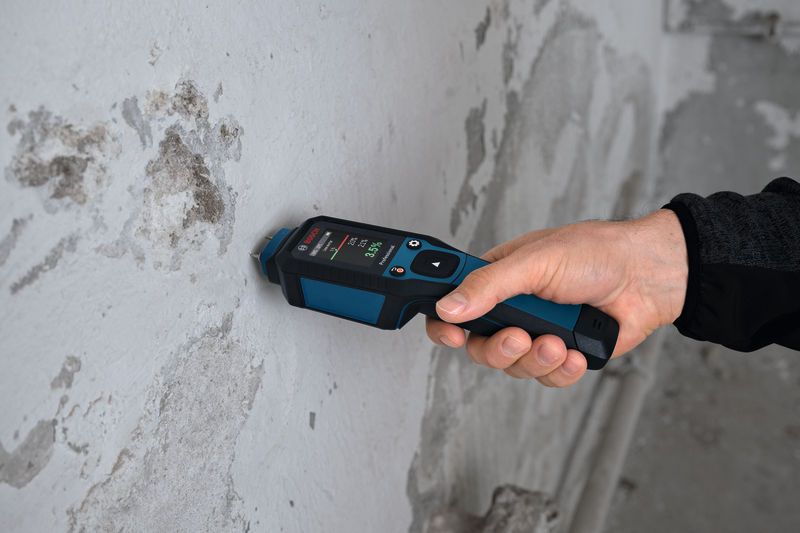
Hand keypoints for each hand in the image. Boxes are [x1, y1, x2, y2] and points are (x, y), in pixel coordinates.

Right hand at [425, 209, 687, 386]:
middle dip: (499, 349)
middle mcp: (513, 309)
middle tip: (519, 337)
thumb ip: (488, 285)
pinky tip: (575, 352)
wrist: (648, 276)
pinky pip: (546, 378)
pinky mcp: (563, 355)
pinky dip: (561, 370)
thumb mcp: (535, 261)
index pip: (454, 306)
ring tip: (558, 342)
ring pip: (513, 367)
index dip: (446, 325)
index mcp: (497, 279)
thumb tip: (448, 307)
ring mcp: (537, 333)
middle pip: (480, 346)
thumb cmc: (596, 253)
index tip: (452, 335)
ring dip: (535, 359)